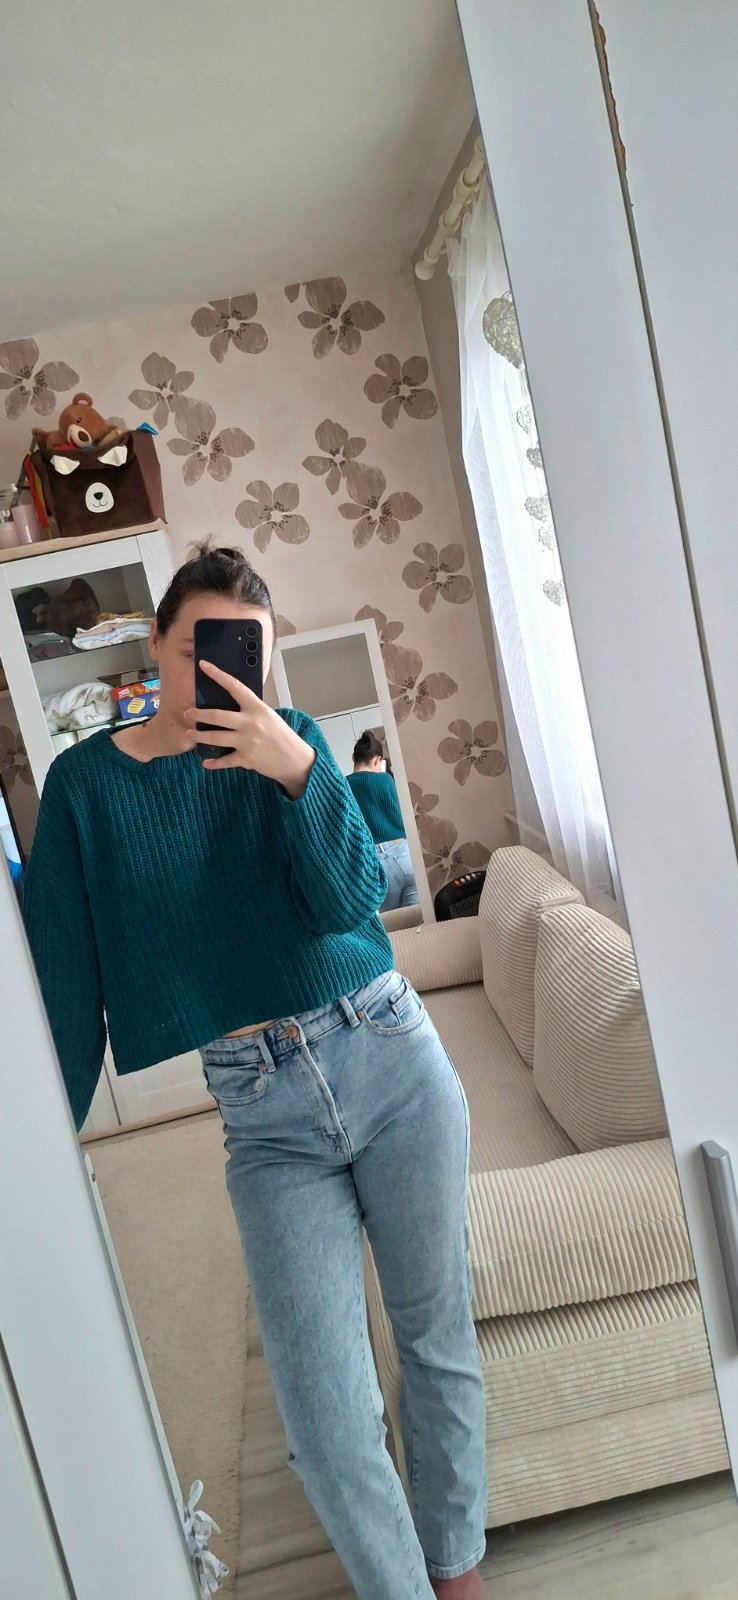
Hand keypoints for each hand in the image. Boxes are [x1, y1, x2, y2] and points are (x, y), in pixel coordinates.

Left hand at [184, 660, 315, 797]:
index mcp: (256, 708)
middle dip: (198, 714)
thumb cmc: (280, 735)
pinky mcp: (246, 758)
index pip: (234, 687)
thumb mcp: (267, 715)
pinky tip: (205, 762)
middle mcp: (251, 723)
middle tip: (187, 713)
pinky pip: (225, 760)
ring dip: (199, 737)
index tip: (203, 666)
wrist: (295, 759)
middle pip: (218, 716)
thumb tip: (228, 702)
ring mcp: (248, 742)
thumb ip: (249, 709)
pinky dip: (214, 763)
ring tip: (189, 734)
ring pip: (216, 738)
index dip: (217, 675)